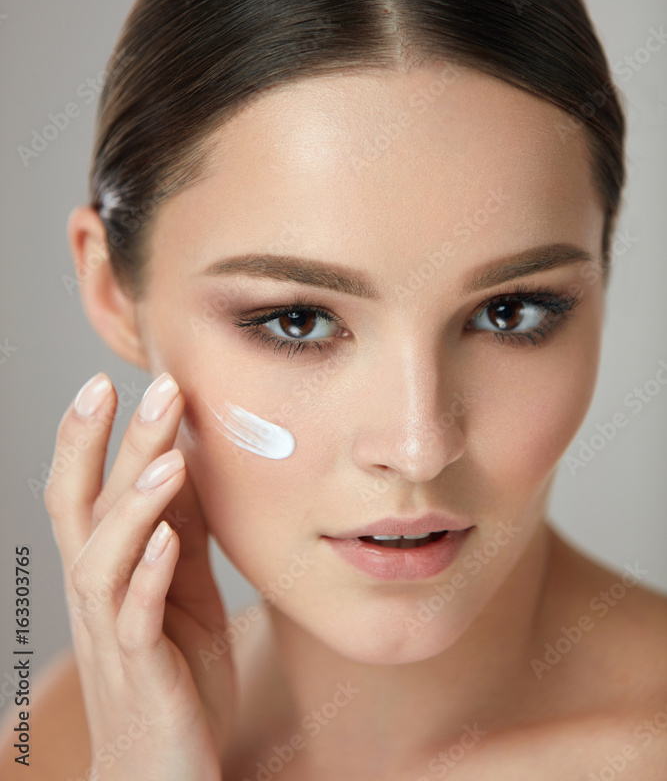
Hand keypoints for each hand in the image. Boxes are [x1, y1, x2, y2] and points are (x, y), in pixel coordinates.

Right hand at [45, 371, 234, 779]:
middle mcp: (96, 593)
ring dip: (133, 504)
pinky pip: (134, 621)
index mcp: (107, 567)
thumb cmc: (175, 671)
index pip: (84, 489)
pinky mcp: (140, 673)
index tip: (113, 377)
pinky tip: (168, 541)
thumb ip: (178, 529)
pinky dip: (147, 577)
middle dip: (106, 444)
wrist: (166, 773)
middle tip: (146, 386)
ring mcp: (112, 633)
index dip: (90, 436)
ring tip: (166, 458)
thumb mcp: (182, 586)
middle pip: (84, 507)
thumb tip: (185, 458)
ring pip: (102, 558)